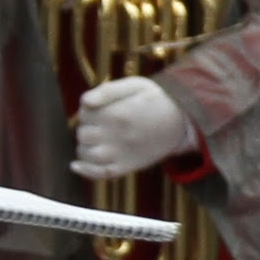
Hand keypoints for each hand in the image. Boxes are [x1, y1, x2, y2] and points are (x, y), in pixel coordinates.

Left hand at [72, 78, 197, 178]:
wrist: (182, 119)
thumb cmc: (156, 98)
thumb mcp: (134, 85)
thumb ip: (107, 91)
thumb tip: (84, 102)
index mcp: (115, 113)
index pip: (84, 114)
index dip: (87, 111)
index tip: (98, 109)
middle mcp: (115, 135)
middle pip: (83, 135)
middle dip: (86, 128)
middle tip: (100, 125)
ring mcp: (121, 153)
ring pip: (87, 154)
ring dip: (85, 147)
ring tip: (96, 140)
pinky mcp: (127, 166)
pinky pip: (100, 173)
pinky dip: (85, 171)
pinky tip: (76, 166)